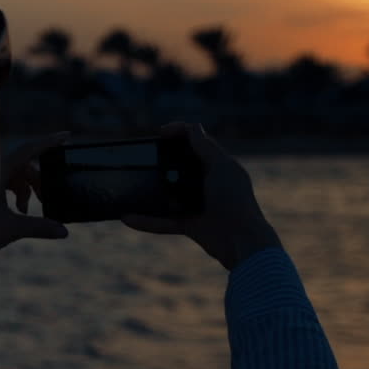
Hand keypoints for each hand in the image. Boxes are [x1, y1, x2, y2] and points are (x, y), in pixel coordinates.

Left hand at [0, 131, 69, 261]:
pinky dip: (12, 192)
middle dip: (38, 181)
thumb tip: (64, 231)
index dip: (49, 142)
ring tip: (26, 210)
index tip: (67, 135)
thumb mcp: (9, 229)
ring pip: (12, 174)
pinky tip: (16, 210)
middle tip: (47, 199)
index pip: (28, 150)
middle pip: (23, 166)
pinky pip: (1, 181)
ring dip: (25, 189)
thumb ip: (38, 227)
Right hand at [121, 123, 281, 269]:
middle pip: (179, 166)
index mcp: (218, 165)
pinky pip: (162, 222)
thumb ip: (206, 147)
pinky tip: (127, 218)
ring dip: (150, 192)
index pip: (197, 142)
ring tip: (131, 184)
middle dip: (161, 160)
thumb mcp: (221, 167)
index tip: (159, 134)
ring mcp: (197, 204)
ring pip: (167, 195)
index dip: (179, 133)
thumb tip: (193, 127)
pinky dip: (146, 221)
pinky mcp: (189, 225)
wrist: (242, 241)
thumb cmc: (235, 201)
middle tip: (143, 157)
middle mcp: (207, 183)